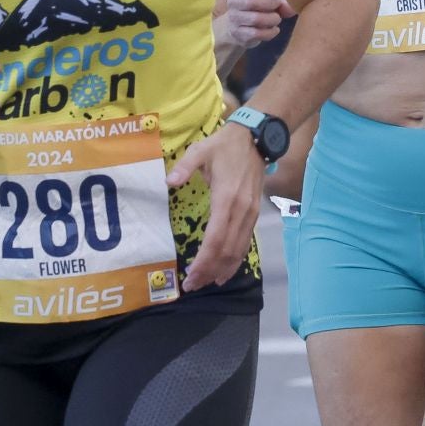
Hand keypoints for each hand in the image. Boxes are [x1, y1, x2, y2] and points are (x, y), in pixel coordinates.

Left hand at [166, 122, 264, 290]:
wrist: (256, 140)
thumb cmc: (224, 146)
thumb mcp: (201, 150)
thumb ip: (185, 167)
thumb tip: (168, 182)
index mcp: (226, 198)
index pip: (216, 238)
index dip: (204, 260)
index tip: (190, 275)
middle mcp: (241, 211)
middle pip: (226, 250)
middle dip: (209, 270)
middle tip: (192, 285)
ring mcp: (250, 214)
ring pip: (238, 249)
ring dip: (223, 269)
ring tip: (206, 283)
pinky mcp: (254, 215)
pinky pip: (245, 243)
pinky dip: (236, 260)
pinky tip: (225, 270)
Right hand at [223, 0, 293, 47]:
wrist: (240, 25)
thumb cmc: (259, 4)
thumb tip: (291, 6)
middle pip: (253, 0)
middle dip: (272, 4)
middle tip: (279, 6)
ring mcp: (233, 17)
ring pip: (256, 18)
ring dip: (272, 19)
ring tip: (276, 18)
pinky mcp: (237, 33)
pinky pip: (257, 33)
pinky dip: (270, 32)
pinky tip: (273, 29)